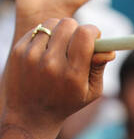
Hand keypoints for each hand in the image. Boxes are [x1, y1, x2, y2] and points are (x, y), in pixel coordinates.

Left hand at [2, 20, 112, 138]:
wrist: (30, 115)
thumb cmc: (66, 102)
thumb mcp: (90, 92)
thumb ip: (99, 68)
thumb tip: (109, 49)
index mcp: (72, 75)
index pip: (85, 35)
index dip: (93, 31)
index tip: (94, 36)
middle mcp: (51, 63)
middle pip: (68, 23)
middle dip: (76, 29)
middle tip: (76, 43)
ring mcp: (32, 56)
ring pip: (52, 23)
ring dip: (60, 31)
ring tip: (60, 48)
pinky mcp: (18, 50)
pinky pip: (37, 29)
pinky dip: (45, 36)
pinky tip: (45, 53)